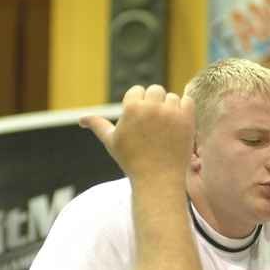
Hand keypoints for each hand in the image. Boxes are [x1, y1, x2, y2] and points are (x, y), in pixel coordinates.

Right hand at [80, 85, 194, 183]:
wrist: (158, 179)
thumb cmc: (132, 162)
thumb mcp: (112, 142)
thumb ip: (98, 125)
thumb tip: (81, 120)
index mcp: (131, 108)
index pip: (137, 90)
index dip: (138, 105)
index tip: (141, 122)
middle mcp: (151, 107)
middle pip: (155, 90)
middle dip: (154, 103)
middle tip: (154, 125)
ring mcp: (171, 113)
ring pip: (172, 96)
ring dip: (169, 107)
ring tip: (165, 128)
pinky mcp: (187, 120)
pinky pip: (188, 101)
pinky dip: (184, 109)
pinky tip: (178, 124)